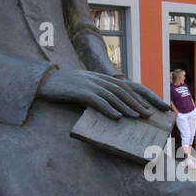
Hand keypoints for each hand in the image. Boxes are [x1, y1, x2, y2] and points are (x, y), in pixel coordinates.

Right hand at [38, 68, 157, 119]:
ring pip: (113, 96)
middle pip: (122, 91)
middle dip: (137, 103)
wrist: (46, 81)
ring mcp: (90, 84)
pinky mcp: (80, 92)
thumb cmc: (65, 87)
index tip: (149, 106)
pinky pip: (98, 101)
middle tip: (148, 115)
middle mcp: (98, 79)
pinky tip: (117, 117)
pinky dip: (108, 109)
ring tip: (138, 117)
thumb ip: (98, 92)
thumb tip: (113, 106)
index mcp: (101, 77)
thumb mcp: (85, 86)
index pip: (125, 86)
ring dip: (127, 107)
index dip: (139, 96)